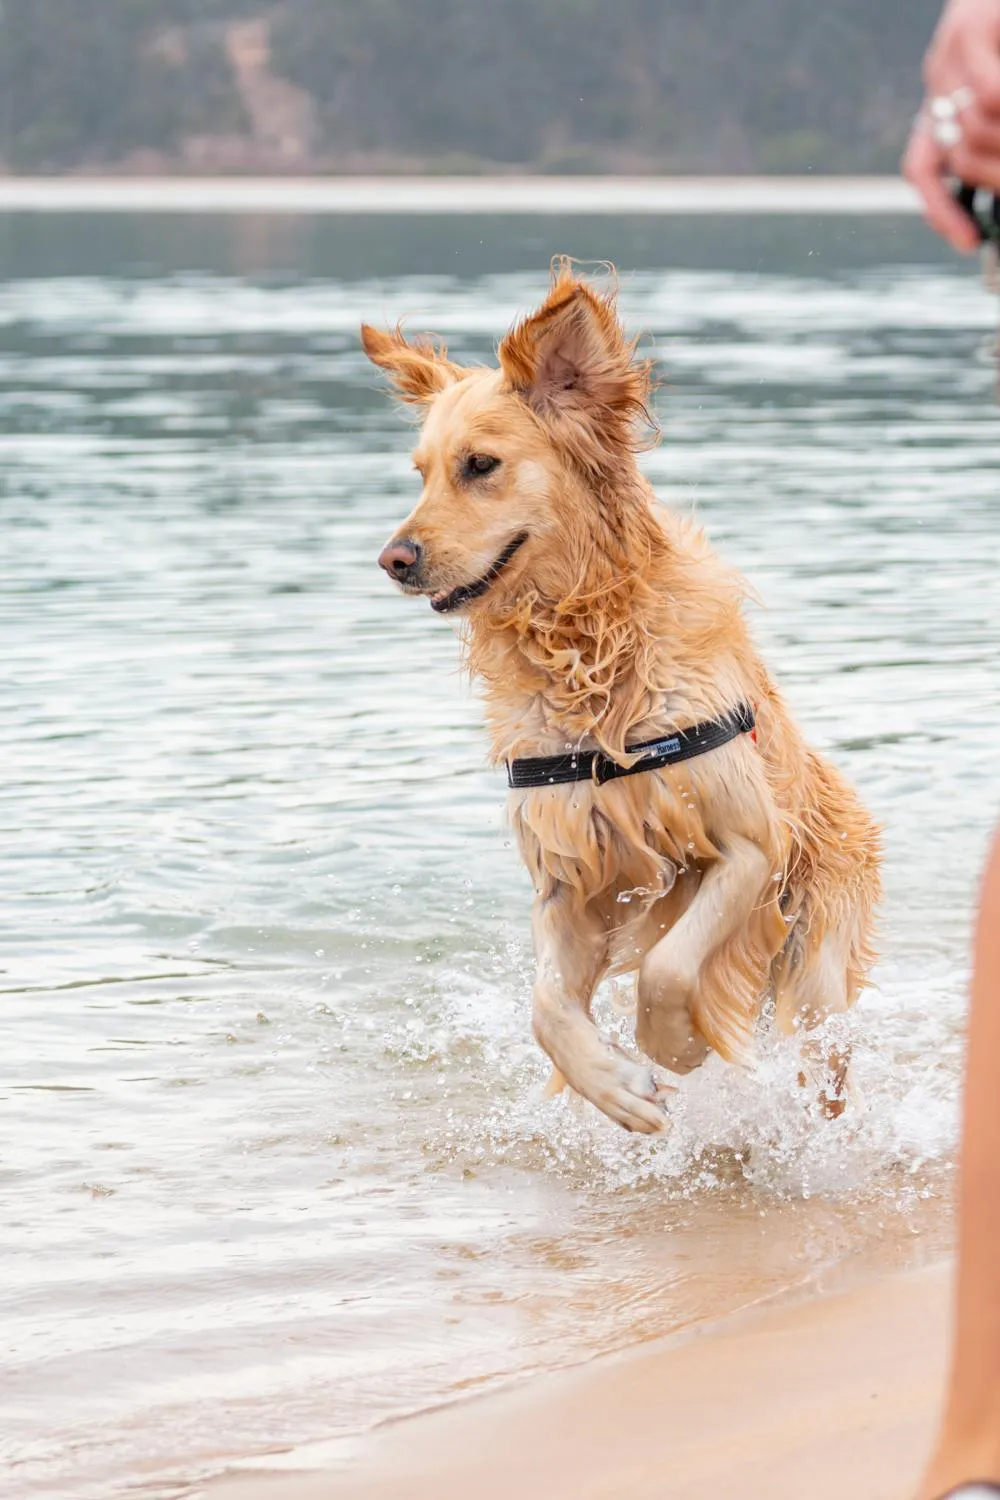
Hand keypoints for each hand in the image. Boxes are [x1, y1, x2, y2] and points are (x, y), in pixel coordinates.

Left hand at [903, 0, 999, 250]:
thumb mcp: (993, 91)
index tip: (970, 242)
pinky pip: (988, 93)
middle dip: (990, 180)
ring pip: (969, 128)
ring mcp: (951, 51)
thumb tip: (994, 194)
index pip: (923, 168)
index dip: (941, 211)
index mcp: (945, 98)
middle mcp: (939, 78)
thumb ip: (989, 128)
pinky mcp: (973, 26)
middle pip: (949, 155)